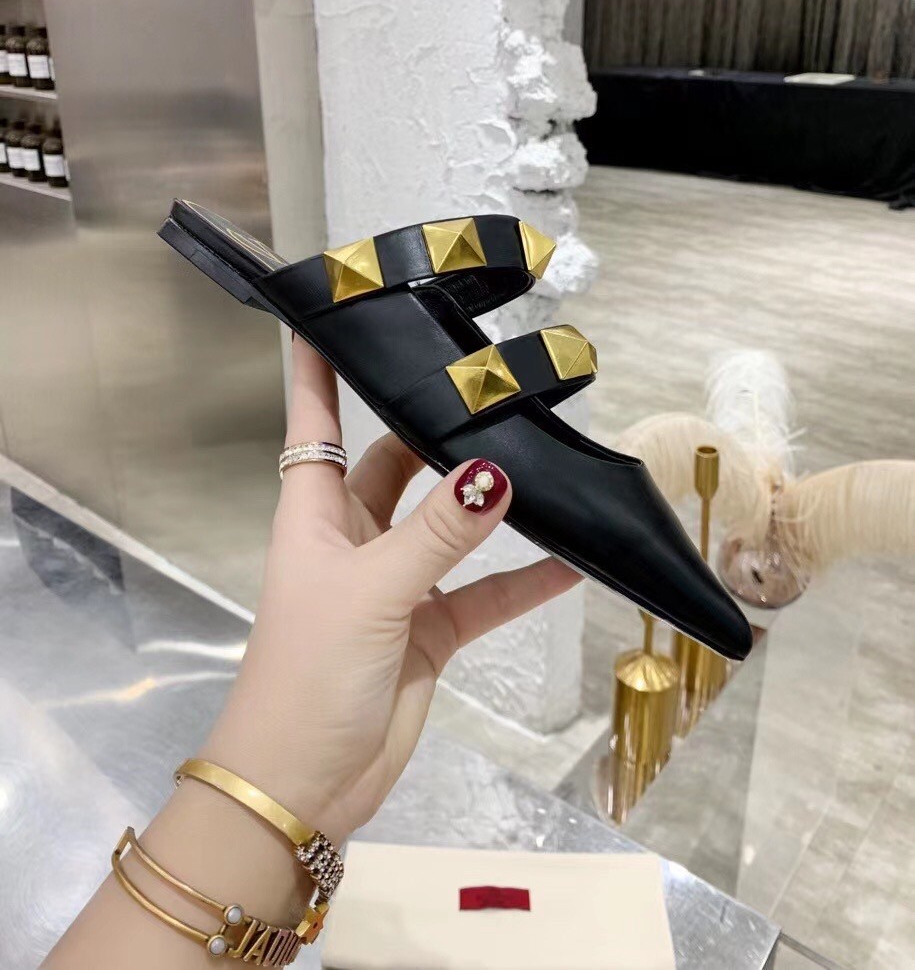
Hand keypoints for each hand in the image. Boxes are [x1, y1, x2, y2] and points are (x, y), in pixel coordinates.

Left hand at [205, 335, 579, 845]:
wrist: (305, 783)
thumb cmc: (310, 670)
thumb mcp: (372, 590)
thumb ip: (438, 532)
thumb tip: (497, 471)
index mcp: (314, 513)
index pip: (313, 423)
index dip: (318, 371)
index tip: (332, 313)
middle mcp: (354, 537)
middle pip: (394, 463)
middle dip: (433, 430)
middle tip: (489, 384)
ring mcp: (395, 584)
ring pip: (448, 525)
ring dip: (489, 502)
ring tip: (543, 456)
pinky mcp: (429, 631)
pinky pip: (484, 594)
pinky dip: (523, 580)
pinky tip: (572, 557)